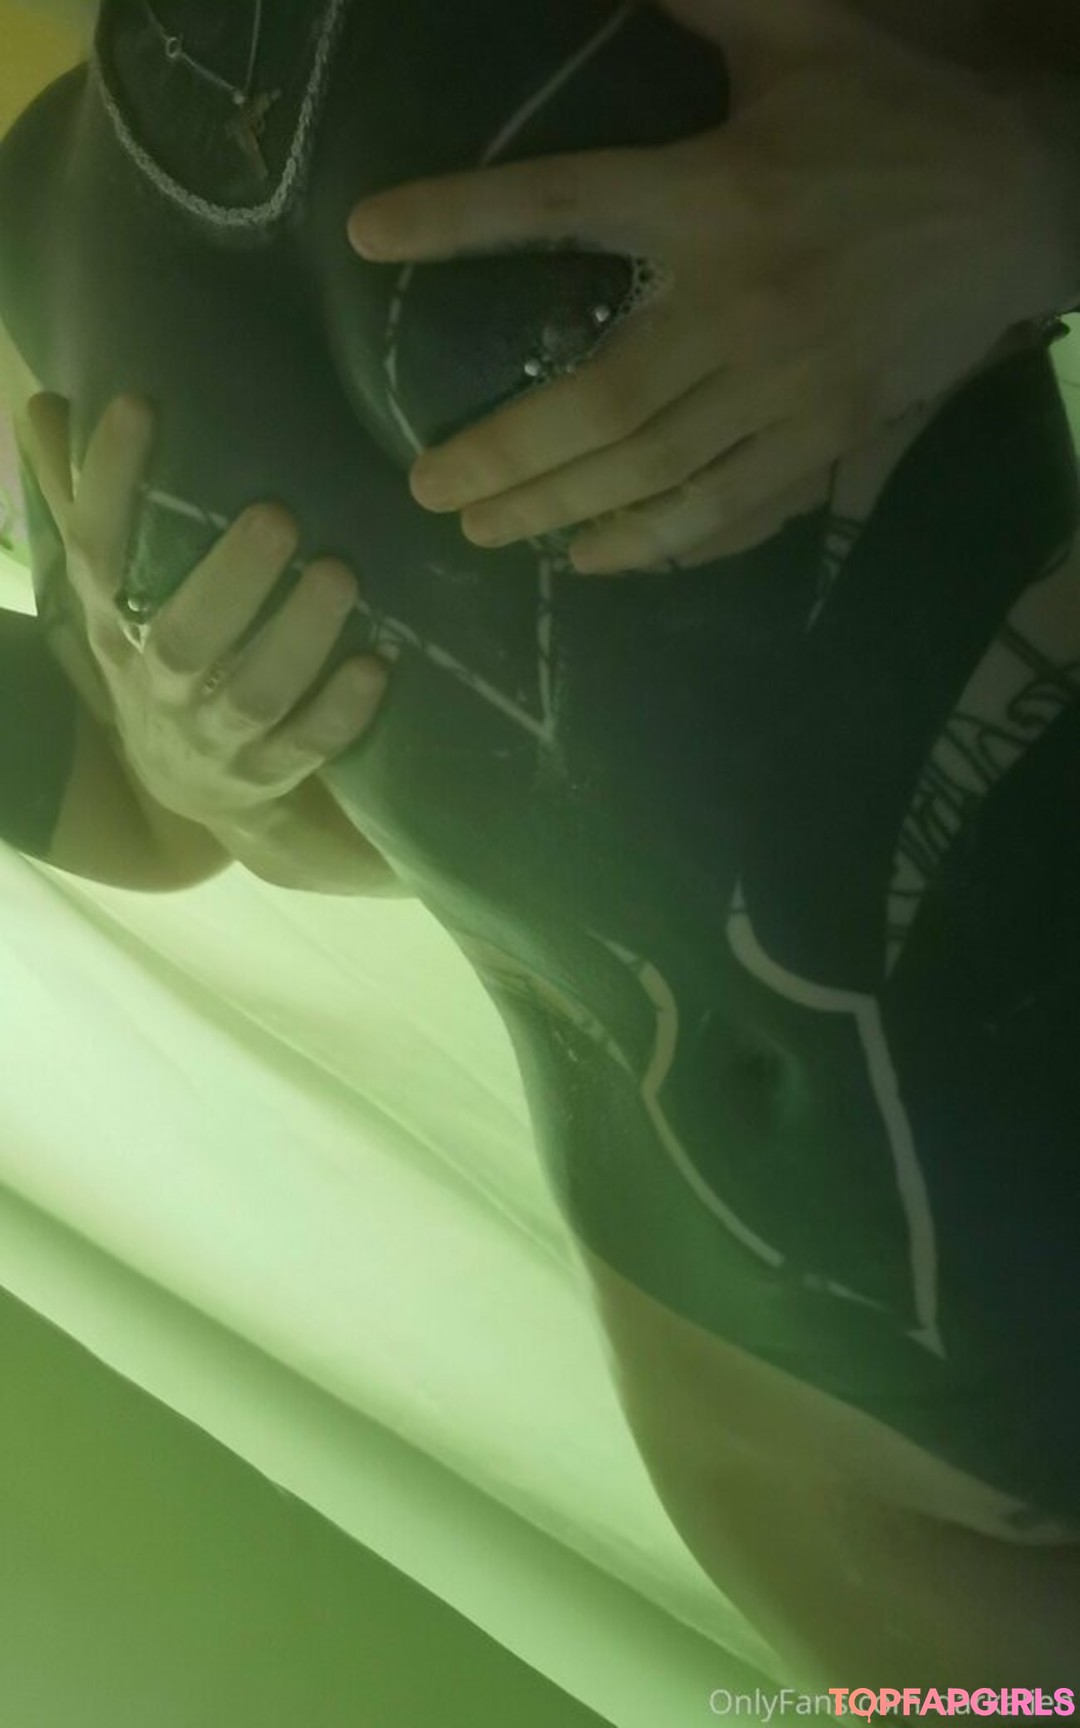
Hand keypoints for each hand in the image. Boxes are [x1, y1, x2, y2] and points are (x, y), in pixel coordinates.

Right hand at [25, 392, 390, 827]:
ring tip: (340, 575)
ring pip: (253, 695)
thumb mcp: (120, 594)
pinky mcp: (267, 774)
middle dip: (230, 579)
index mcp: (112, 627)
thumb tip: (56, 399)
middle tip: (279, 516)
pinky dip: (340, 711)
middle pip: (182, 638)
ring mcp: (213, 738)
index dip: (109, 482)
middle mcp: (155, 685)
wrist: (186, 788)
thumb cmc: (160, 660)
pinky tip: (375, 664)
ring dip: (298, 637)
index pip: (96, 552)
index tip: (141, 405)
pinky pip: (305, 747)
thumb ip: (97, 503)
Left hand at [348, 0, 1065, 572]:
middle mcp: (740, 308)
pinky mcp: (831, 437)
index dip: (458, 220)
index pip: (561, 204)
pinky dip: (663, 541)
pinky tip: (602, 560)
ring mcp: (788, 388)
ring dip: (561, 512)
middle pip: (597, 403)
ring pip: (656, 474)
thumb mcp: (805, 28)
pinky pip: (735, 508)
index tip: (370, 238)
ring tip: (489, 535)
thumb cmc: (905, 108)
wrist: (1031, 192)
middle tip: (428, 489)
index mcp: (716, 197)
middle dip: (502, 454)